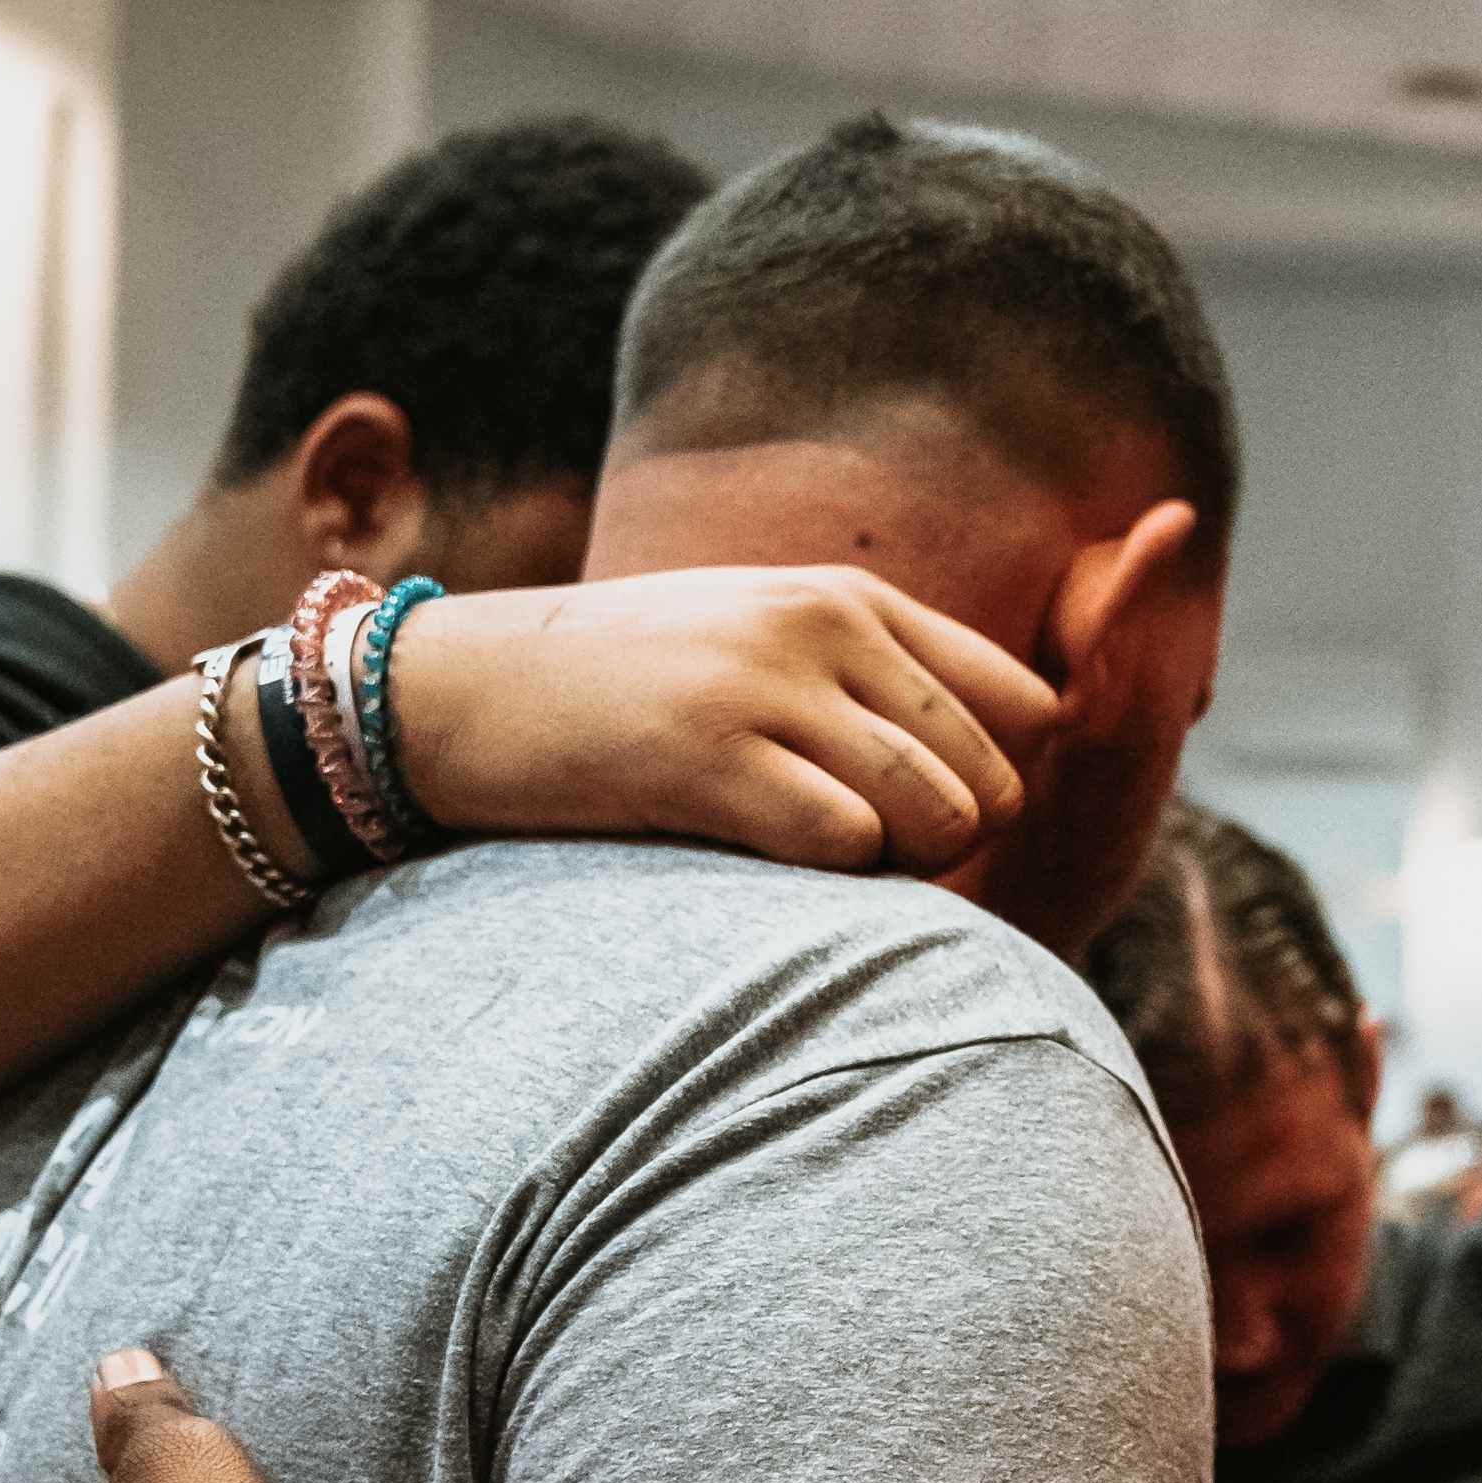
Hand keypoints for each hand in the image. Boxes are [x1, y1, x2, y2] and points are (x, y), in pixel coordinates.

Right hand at [391, 565, 1066, 875]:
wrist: (454, 690)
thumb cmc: (618, 690)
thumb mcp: (757, 642)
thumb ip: (870, 680)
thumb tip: (1003, 761)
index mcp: (848, 598)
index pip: (1028, 706)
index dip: (999, 784)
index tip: (923, 816)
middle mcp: (822, 627)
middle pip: (997, 777)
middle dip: (951, 844)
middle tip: (864, 860)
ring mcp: (764, 687)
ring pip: (939, 815)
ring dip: (898, 873)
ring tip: (818, 866)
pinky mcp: (705, 757)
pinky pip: (847, 846)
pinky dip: (828, 884)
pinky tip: (762, 867)